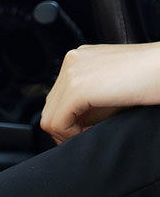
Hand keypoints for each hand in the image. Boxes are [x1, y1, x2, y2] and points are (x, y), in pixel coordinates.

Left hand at [40, 42, 159, 143]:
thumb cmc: (147, 81)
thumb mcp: (107, 92)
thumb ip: (83, 104)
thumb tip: (62, 128)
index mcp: (78, 59)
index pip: (55, 99)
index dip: (65, 121)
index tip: (82, 131)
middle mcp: (72, 61)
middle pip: (49, 109)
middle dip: (63, 129)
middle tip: (84, 136)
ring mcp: (72, 72)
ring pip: (49, 119)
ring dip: (66, 134)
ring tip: (89, 134)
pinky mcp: (77, 88)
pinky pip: (57, 123)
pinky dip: (70, 135)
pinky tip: (91, 132)